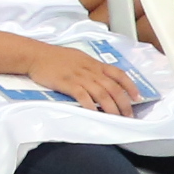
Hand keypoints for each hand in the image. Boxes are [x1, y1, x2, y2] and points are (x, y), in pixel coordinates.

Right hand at [20, 40, 142, 116]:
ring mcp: (79, 76)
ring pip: (101, 93)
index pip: (118, 74)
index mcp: (94, 64)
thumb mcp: (79, 59)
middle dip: (124, 102)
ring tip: (117, 118)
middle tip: (129, 115)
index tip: (137, 97)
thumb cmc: (56, 57)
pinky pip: (83, 96)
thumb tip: (104, 81)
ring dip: (111, 107)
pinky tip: (96, 114)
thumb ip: (92, 69)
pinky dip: (91, 106)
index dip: (130, 86)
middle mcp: (90, 70)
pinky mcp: (67, 83)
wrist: (36, 55)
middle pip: (113, 87)